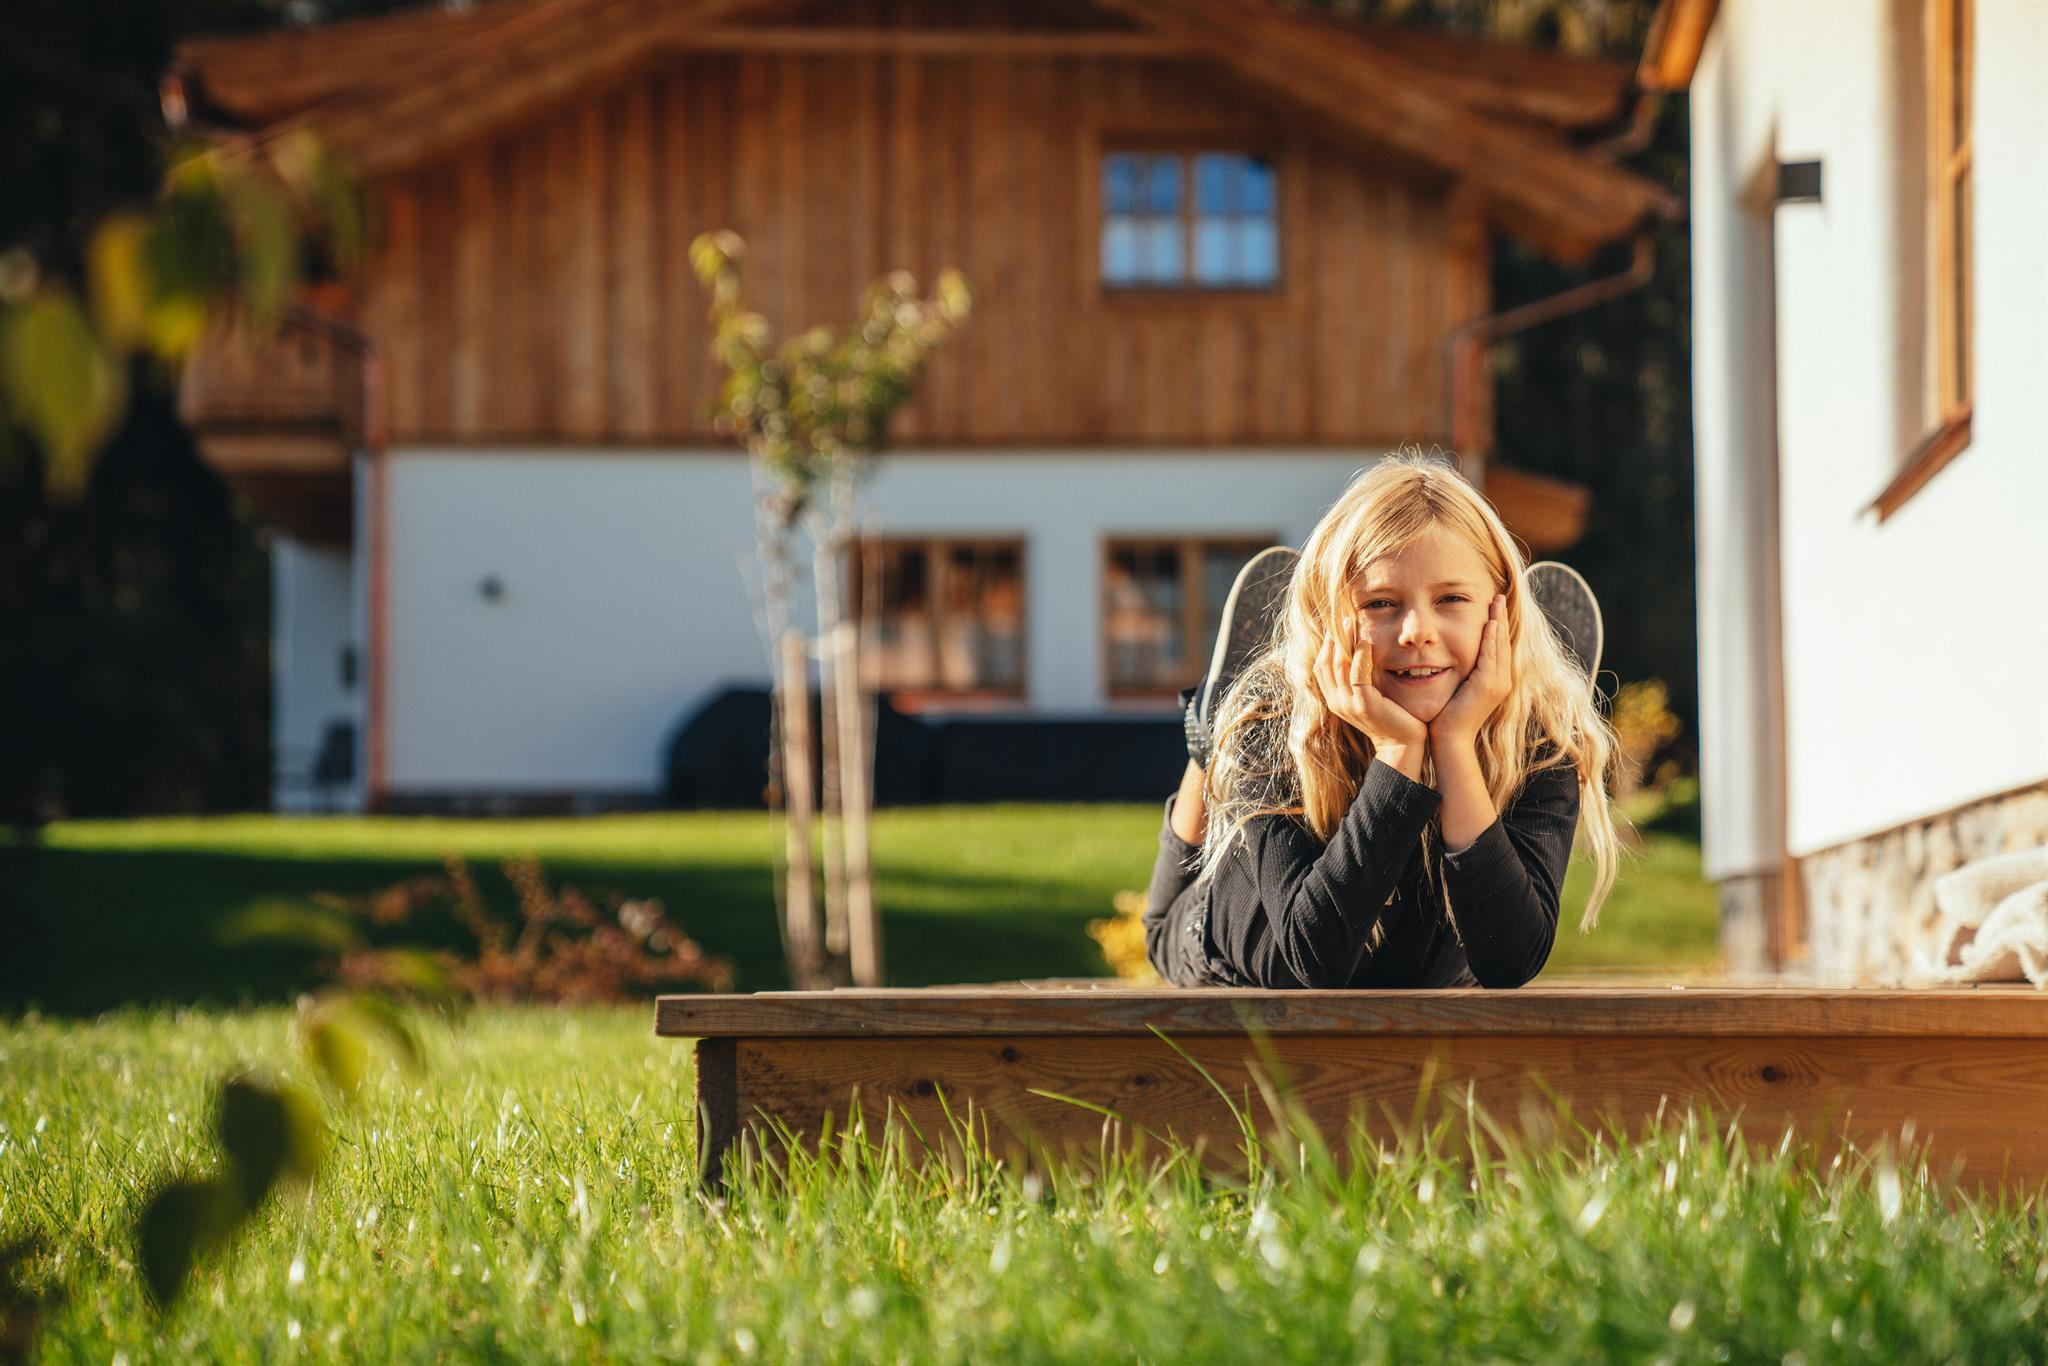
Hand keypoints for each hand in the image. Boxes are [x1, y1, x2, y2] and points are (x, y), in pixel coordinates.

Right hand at [1315, 614, 1427, 770]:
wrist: (1403, 744)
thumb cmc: (1392, 718)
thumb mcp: (1370, 696)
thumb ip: (1361, 679)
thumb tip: (1361, 653)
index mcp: (1334, 699)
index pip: (1321, 666)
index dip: (1327, 645)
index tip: (1338, 625)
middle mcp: (1336, 701)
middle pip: (1326, 662)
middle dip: (1334, 638)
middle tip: (1344, 617)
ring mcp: (1347, 704)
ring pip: (1339, 665)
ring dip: (1345, 641)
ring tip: (1352, 622)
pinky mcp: (1363, 704)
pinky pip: (1357, 674)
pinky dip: (1360, 656)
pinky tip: (1367, 642)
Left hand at [1430, 593, 1513, 750]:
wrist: (1449, 739)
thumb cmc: (1447, 716)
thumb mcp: (1458, 688)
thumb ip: (1462, 671)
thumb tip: (1451, 655)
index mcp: (1495, 680)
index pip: (1498, 647)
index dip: (1497, 626)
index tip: (1494, 606)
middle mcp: (1501, 680)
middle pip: (1503, 642)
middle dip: (1500, 618)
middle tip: (1498, 596)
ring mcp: (1497, 684)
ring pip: (1499, 646)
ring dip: (1498, 622)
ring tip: (1496, 602)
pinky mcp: (1488, 686)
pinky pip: (1491, 657)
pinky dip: (1491, 639)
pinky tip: (1490, 623)